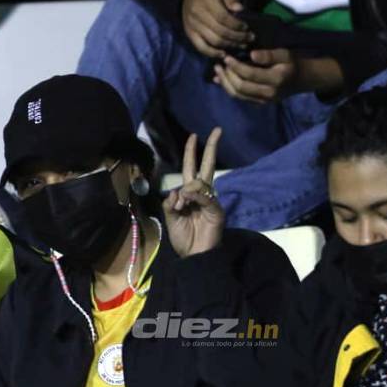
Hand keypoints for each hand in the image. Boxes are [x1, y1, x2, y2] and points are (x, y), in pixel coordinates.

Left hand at [165, 128, 224, 257]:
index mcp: (189, 194)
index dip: (192, 153)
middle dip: (210, 148)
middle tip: (217, 130)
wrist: (193, 256)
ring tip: (180, 209)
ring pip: (199, 182)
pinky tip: (186, 201)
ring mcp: (210, 201)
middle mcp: (202, 194)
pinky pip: (204, 196)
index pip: (192, 168)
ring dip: (186, 192)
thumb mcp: (169, 217)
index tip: (194, 136)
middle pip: (207, 166)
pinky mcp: (216, 210)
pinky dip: (193, 196)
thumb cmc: (183, 238)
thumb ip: (171, 202)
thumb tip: (179, 191)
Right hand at [181, 0, 252, 59]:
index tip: (247, 28)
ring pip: (213, 41)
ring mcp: (192, 25)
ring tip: (241, 45)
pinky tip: (224, 54)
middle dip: (237, 37)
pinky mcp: (190, 33)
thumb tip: (240, 9)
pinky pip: (201, 47)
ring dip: (229, 45)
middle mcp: (197, 13)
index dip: (236, 25)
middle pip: (220, 31)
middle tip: (249, 38)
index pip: (223, 17)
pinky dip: (213, 53)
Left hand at [213, 49, 298, 103]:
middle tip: (218, 64)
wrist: (301, 80)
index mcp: (275, 80)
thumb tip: (251, 55)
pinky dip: (228, 89)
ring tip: (217, 71)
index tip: (226, 57)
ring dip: (225, 83)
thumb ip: (268, 55)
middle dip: (227, 76)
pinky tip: (221, 80)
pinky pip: (240, 97)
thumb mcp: (284, 54)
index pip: (250, 74)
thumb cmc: (292, 63)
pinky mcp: (259, 103)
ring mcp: (263, 101)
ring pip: (238, 95)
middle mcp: (268, 93)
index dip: (236, 66)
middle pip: (241, 87)